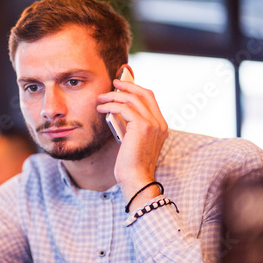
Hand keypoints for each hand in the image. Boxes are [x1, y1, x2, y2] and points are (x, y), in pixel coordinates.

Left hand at [97, 79, 167, 209]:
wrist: (136, 179)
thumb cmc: (131, 164)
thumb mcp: (134, 141)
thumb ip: (132, 126)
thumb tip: (118, 111)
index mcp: (161, 126)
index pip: (150, 99)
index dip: (136, 90)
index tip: (122, 88)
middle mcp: (160, 123)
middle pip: (145, 93)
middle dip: (128, 86)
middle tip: (113, 84)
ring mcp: (153, 124)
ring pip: (133, 99)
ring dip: (114, 96)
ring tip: (101, 98)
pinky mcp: (142, 126)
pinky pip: (124, 108)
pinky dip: (111, 106)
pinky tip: (101, 109)